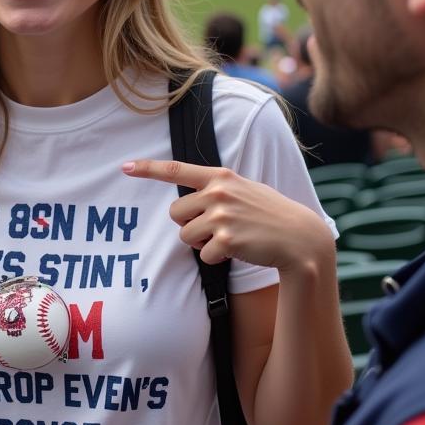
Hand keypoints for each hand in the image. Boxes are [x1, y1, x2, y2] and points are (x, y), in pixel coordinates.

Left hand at [123, 160, 332, 272]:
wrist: (299, 237)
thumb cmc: (270, 214)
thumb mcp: (245, 189)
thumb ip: (217, 189)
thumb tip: (190, 198)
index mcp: (221, 177)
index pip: (176, 169)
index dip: (148, 169)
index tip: (125, 167)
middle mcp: (218, 192)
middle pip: (175, 212)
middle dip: (189, 224)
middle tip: (215, 227)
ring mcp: (221, 215)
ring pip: (185, 236)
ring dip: (201, 243)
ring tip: (228, 238)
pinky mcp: (226, 239)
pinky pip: (203, 255)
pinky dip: (215, 258)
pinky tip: (237, 250)